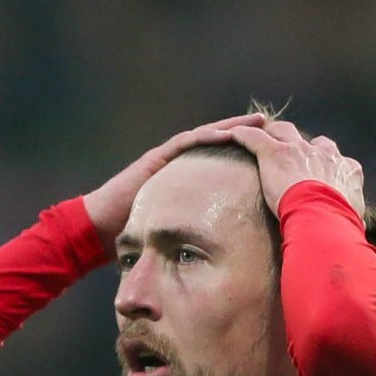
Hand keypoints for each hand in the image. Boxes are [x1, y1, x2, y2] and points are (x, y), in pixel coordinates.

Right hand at [82, 113, 270, 242]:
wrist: (101, 226)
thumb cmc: (136, 232)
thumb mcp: (177, 231)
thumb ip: (197, 232)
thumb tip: (223, 251)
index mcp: (188, 177)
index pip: (222, 158)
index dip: (247, 151)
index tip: (272, 148)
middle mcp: (180, 162)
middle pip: (219, 141)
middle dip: (246, 133)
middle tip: (273, 125)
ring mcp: (167, 157)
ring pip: (206, 135)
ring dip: (233, 127)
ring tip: (257, 123)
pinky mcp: (156, 158)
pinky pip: (186, 143)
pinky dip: (206, 137)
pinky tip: (226, 133)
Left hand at [226, 120, 365, 219]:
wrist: (324, 220)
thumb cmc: (340, 227)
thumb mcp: (352, 221)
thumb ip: (349, 218)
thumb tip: (351, 233)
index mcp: (346, 169)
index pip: (335, 158)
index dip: (324, 160)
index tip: (316, 169)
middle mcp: (324, 154)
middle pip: (310, 140)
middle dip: (299, 143)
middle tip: (287, 149)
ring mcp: (299, 150)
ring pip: (282, 131)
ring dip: (272, 133)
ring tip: (260, 135)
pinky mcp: (274, 153)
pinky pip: (254, 137)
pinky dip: (242, 136)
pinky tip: (232, 136)